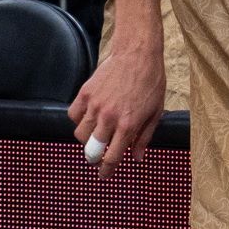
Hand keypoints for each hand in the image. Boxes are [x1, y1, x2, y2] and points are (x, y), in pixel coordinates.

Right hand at [69, 0, 166, 172]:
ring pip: (79, 134)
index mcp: (128, 125)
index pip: (112, 157)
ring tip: (95, 134)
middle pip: (91, 150)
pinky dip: (78, 120)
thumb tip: (137, 158)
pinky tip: (88, 117)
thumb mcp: (155, 113)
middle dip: (93, 159)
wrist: (138, 54)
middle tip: (96, 158)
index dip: (107, 170)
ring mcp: (95, 105)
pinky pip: (73, 115)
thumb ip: (144, 138)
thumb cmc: (151, 83)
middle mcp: (109, 118)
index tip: (104, 174)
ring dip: (86, 139)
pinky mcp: (85, 92)